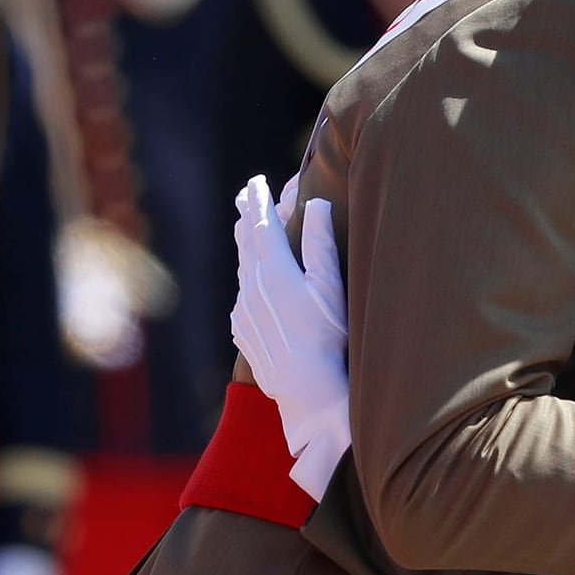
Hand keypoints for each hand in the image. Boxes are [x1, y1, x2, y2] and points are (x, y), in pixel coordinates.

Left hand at [230, 175, 352, 499]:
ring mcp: (245, 311)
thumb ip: (320, 243)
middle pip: (246, 242)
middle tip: (246, 194)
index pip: (262, 225)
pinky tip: (253, 281)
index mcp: (275, 271)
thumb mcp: (331, 287)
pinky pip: (243, 295)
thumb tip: (313, 203)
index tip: (257, 180)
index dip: (260, 200)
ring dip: (245, 244)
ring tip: (246, 228)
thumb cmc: (331, 339)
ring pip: (242, 268)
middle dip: (247, 215)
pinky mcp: (244, 332)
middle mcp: (252, 288)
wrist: (309, 394)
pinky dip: (248, 278)